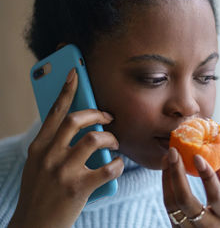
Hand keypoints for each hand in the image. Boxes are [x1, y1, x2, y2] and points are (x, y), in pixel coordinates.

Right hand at [8, 68, 123, 227]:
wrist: (33, 226)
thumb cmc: (40, 193)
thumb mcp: (38, 165)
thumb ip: (53, 146)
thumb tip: (78, 126)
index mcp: (38, 148)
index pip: (54, 112)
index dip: (66, 90)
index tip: (76, 74)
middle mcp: (49, 156)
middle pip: (75, 120)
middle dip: (97, 113)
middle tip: (108, 117)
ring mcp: (63, 172)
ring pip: (94, 139)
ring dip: (111, 139)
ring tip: (115, 144)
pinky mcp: (78, 188)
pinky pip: (108, 167)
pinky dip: (118, 164)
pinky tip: (118, 165)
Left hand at [162, 147, 219, 227]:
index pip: (215, 194)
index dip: (206, 174)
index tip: (196, 154)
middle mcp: (209, 226)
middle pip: (186, 200)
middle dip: (177, 174)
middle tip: (173, 151)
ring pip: (172, 204)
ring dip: (167, 178)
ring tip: (167, 157)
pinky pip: (169, 207)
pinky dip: (166, 186)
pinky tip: (167, 171)